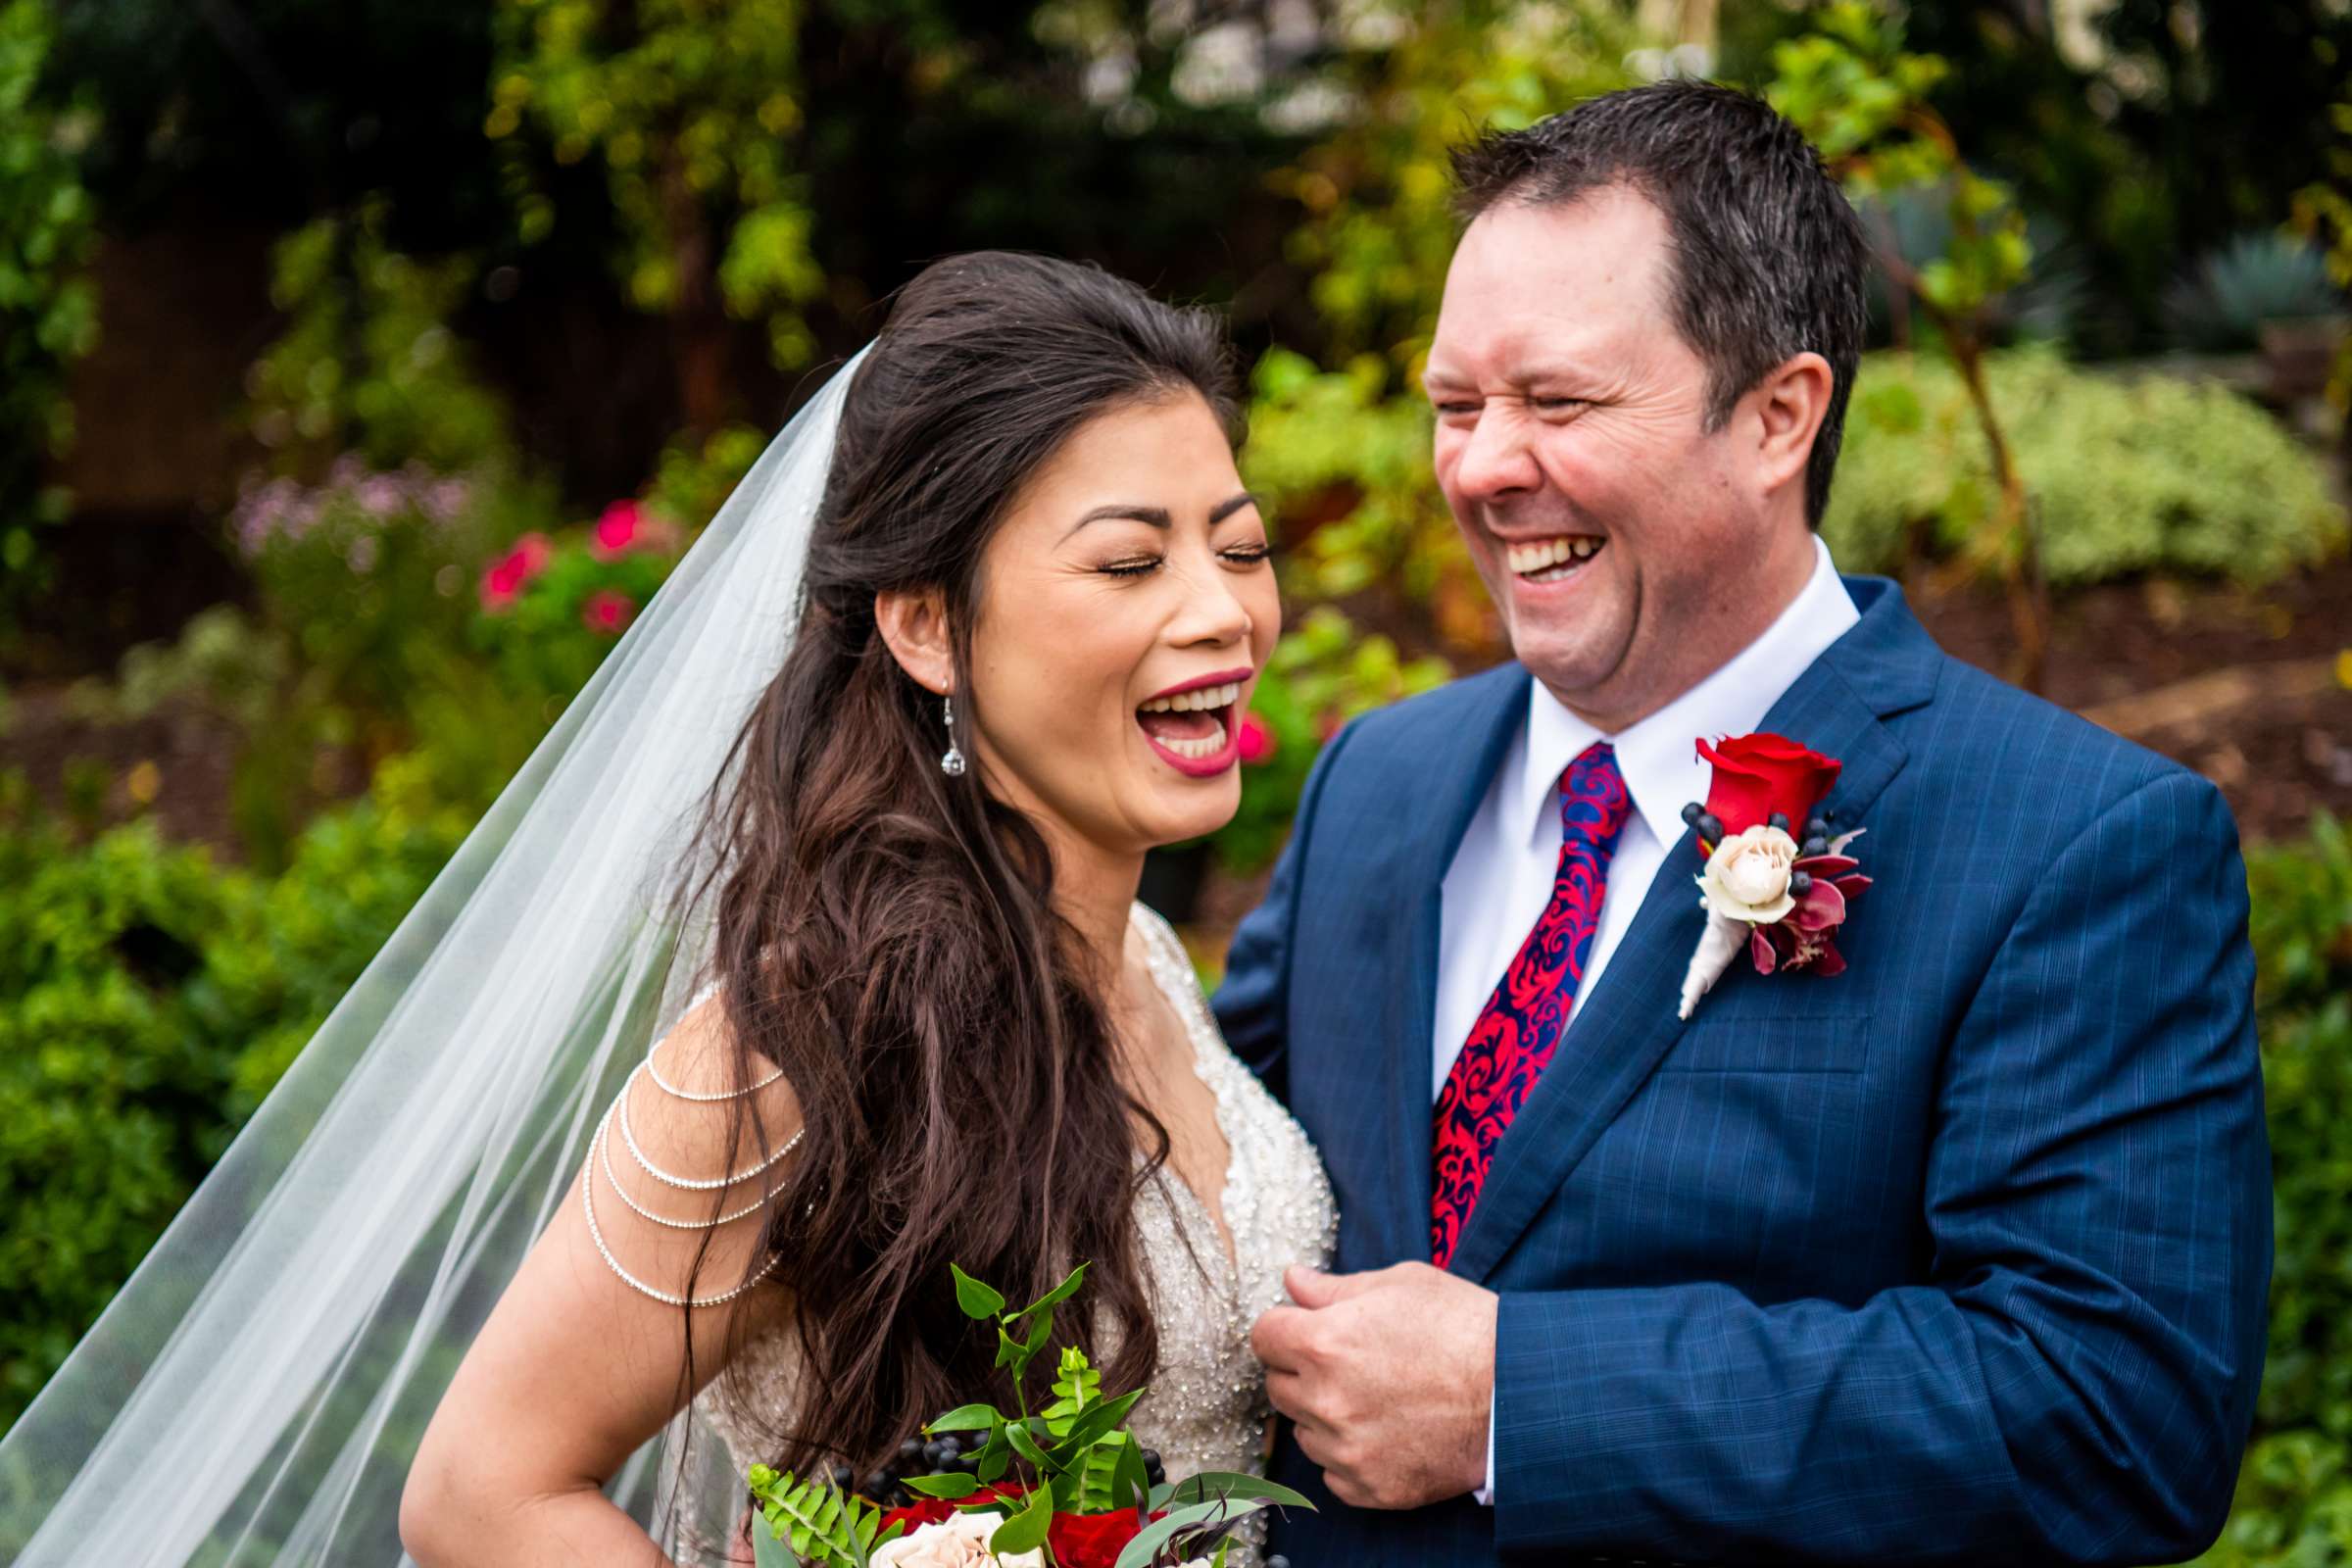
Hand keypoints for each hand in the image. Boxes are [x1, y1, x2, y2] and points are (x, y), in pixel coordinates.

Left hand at [1250, 1262, 1497, 1509]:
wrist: (1520, 1392)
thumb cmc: (1464, 1328)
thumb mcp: (1401, 1285)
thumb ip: (1335, 1287)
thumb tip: (1293, 1281)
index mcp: (1323, 1343)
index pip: (1263, 1336)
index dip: (1284, 1327)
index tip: (1304, 1329)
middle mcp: (1325, 1400)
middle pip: (1277, 1384)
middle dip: (1302, 1370)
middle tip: (1347, 1362)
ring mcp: (1346, 1450)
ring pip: (1303, 1431)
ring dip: (1323, 1414)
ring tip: (1373, 1397)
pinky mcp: (1370, 1487)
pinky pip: (1333, 1473)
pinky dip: (1349, 1455)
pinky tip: (1385, 1432)